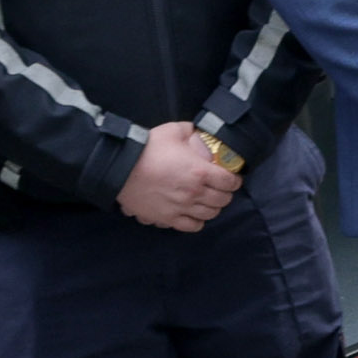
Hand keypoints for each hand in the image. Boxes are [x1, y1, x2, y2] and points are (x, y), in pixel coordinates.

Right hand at [117, 121, 241, 230]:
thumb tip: (198, 132)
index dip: (235, 180)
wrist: (121, 168)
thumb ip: (191, 131)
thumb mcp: (173, 130)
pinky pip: (192, 226)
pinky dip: (198, 222)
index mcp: (200, 172)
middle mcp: (194, 193)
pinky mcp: (168, 218)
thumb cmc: (148, 148)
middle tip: (222, 188)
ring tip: (210, 201)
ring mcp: (181, 208)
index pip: (230, 182)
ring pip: (210, 214)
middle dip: (226, 194)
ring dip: (213, 208)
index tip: (233, 177)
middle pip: (223, 200)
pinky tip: (195, 214)